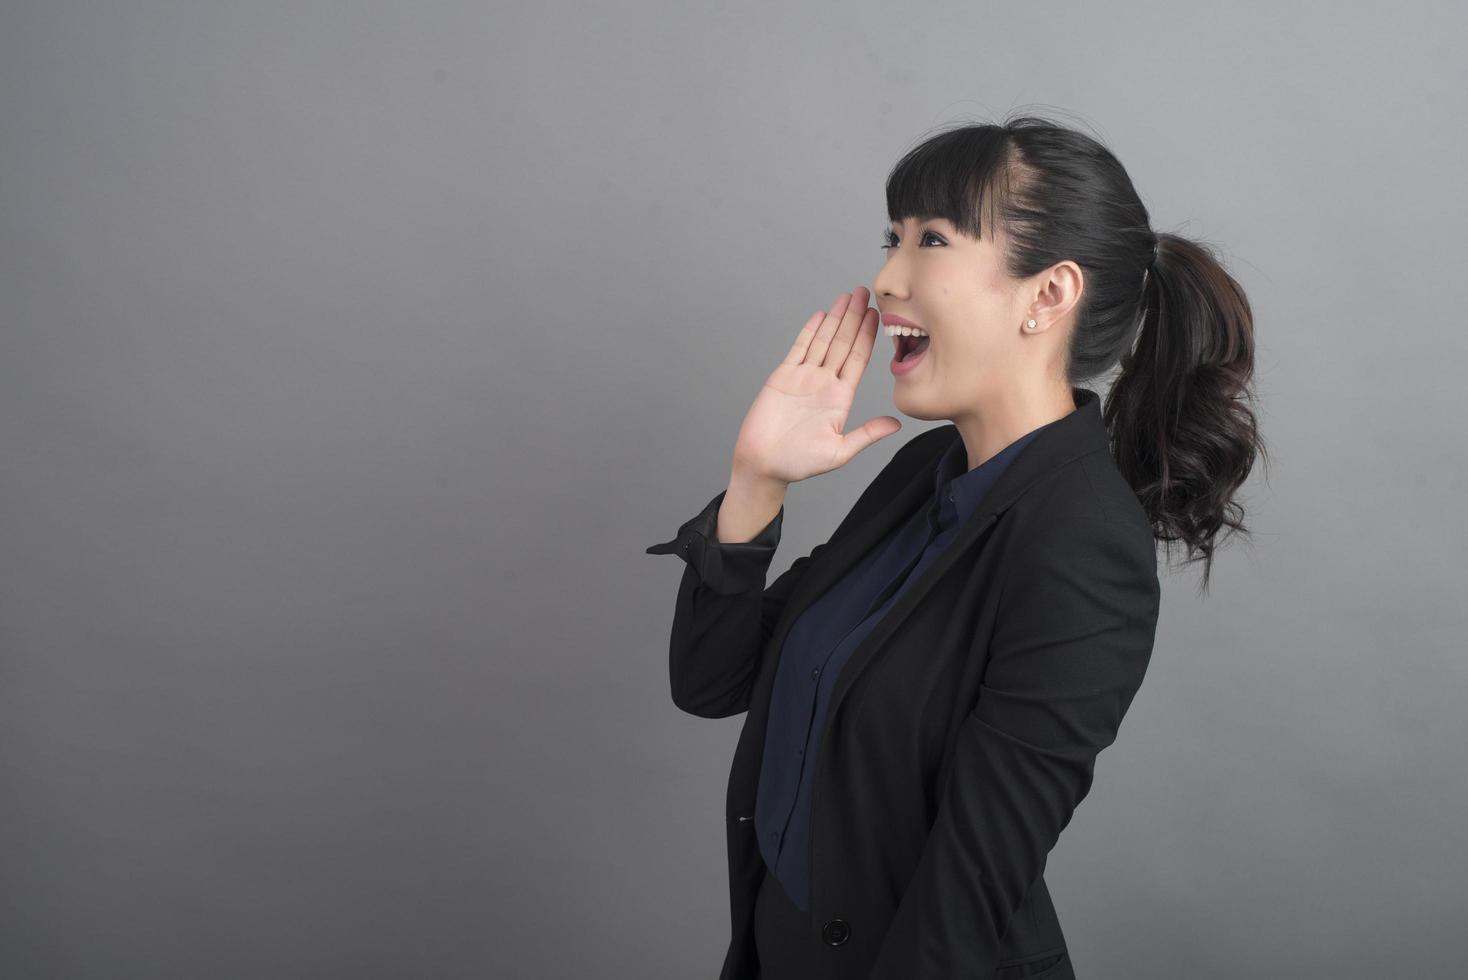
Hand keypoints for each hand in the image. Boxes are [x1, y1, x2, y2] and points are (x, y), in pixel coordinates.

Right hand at [731, 286, 900, 485]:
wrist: (763, 464)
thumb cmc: (798, 463)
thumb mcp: (839, 451)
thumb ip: (866, 435)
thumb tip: (896, 424)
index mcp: (840, 398)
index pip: (857, 360)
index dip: (867, 336)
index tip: (877, 316)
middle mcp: (824, 383)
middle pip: (843, 343)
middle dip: (854, 318)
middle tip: (864, 293)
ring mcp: (803, 378)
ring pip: (823, 341)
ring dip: (835, 318)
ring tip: (847, 297)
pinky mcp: (782, 377)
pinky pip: (798, 348)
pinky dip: (809, 331)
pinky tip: (820, 315)